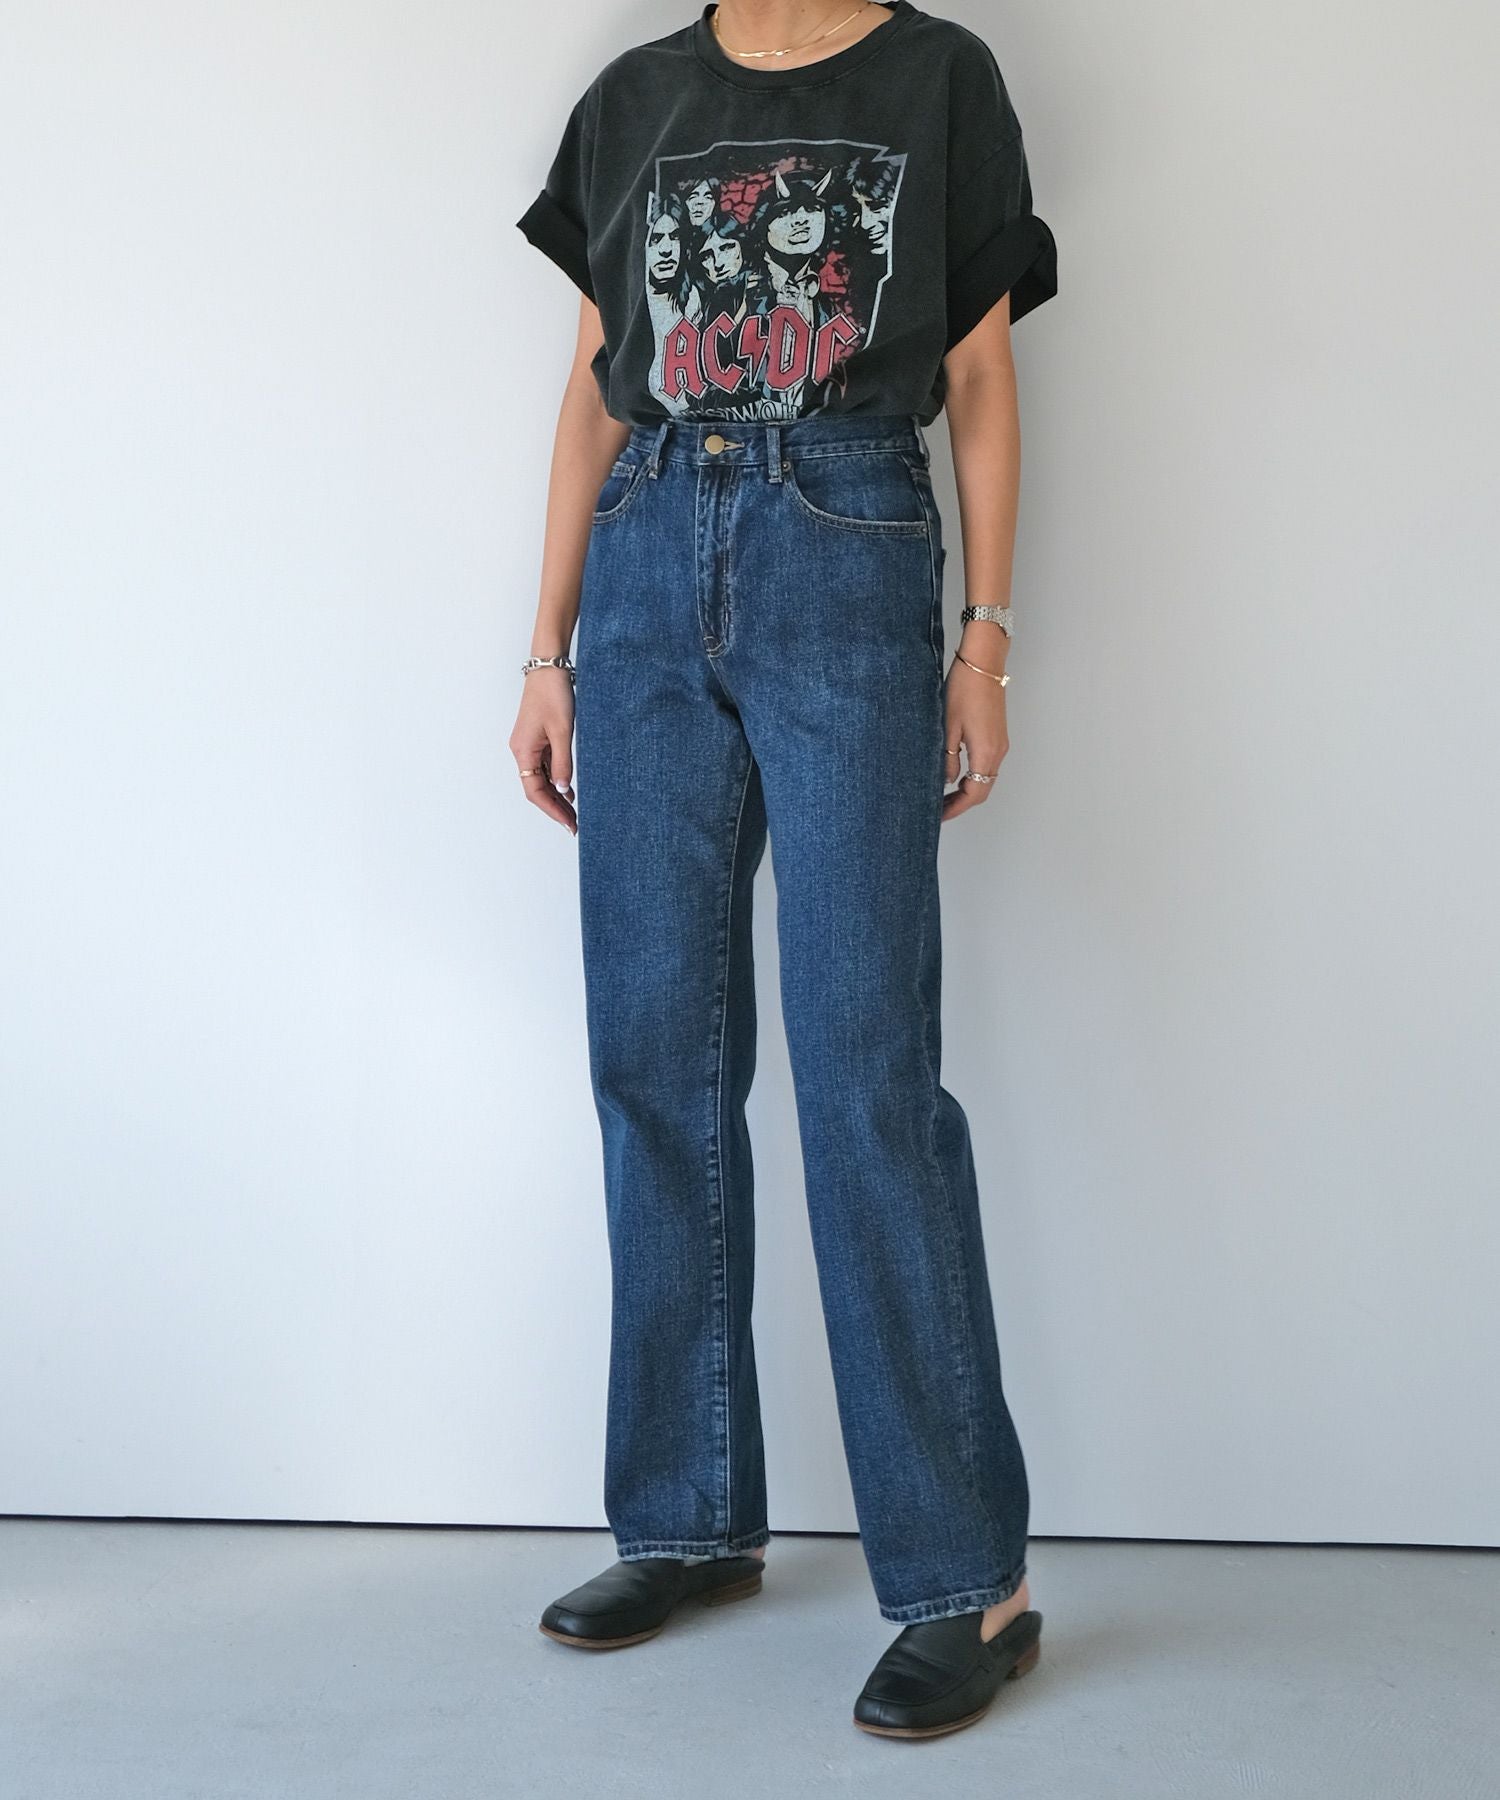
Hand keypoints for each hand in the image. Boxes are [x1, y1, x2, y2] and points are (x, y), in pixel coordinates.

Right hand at [509, 668, 576, 835]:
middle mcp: (522, 751)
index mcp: (523, 751)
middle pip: (536, 788)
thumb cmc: (553, 694)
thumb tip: (563, 789)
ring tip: (574, 812)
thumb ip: (563, 763)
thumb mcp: (562, 732)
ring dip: (556, 796)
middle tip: (574, 824)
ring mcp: (529, 745)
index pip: (535, 791)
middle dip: (555, 807)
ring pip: (540, 779)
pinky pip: (544, 766)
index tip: (569, 823)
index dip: (552, 810)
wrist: (548, 668)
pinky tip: (569, 790)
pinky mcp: (537, 738)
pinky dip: (556, 779)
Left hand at [941, 653, 1008, 823]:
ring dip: (967, 790)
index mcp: (985, 751)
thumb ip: (946, 757)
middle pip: (983, 789)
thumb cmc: (964, 688)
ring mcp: (1000, 743)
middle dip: (961, 803)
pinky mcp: (998, 735)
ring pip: (986, 778)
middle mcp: (998, 751)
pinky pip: (987, 765)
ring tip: (943, 795)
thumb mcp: (947, 725)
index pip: (974, 793)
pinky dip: (973, 776)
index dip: (956, 808)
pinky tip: (955, 774)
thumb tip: (946, 780)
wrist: (984, 662)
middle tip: (938, 809)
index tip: (939, 815)